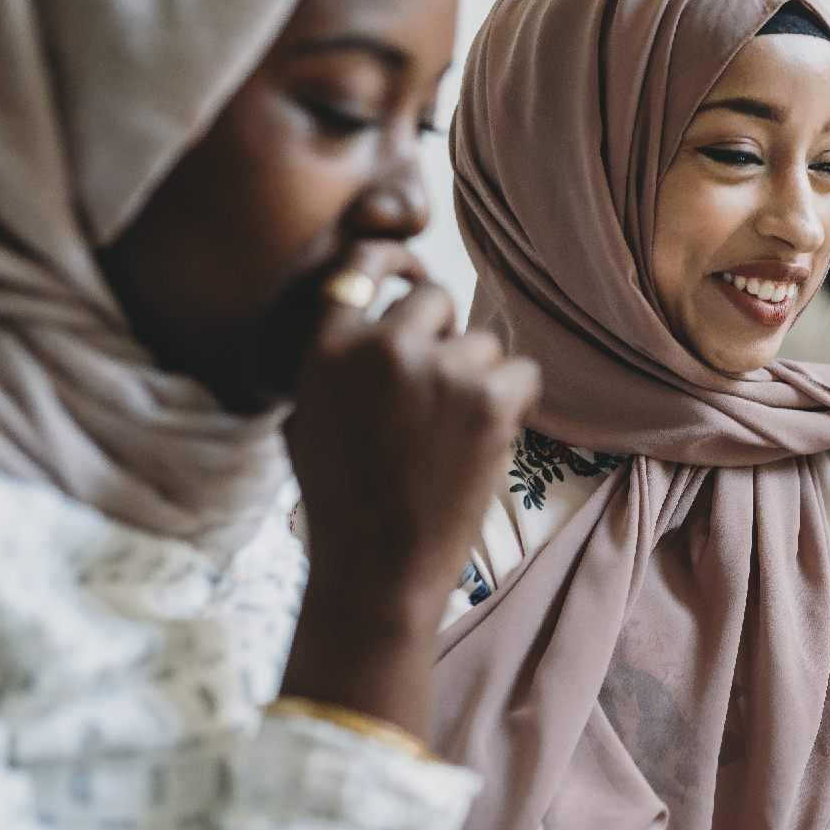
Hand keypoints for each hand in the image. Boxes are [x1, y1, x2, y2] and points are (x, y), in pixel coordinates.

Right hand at [279, 240, 537, 736]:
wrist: (378, 568)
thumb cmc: (343, 504)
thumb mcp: (306, 422)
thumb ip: (332, 367)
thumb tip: (362, 331)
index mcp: (326, 348)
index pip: (359, 266)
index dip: (392, 260)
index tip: (412, 267)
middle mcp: (381, 346)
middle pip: (435, 299)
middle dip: (445, 337)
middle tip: (442, 394)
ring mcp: (438, 369)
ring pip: (483, 344)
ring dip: (481, 381)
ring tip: (454, 439)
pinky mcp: (488, 398)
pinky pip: (523, 374)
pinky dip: (516, 405)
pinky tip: (487, 443)